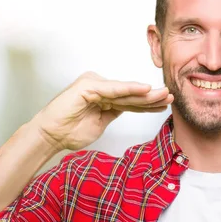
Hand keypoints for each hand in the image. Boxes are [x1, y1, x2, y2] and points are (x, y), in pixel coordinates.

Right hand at [30, 71, 172, 150]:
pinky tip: (145, 89)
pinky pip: (113, 89)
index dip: (148, 103)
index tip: (164, 105)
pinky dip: (129, 89)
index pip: (130, 100)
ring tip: (163, 95)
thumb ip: (114, 113)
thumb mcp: (101, 123)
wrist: (50, 136)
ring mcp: (93, 84)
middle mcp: (99, 87)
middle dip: (151, 97)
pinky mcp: (87, 86)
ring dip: (145, 94)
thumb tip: (131, 108)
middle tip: (170, 97)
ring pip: (124, 92)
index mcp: (103, 96)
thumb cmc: (70, 131)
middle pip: (130, 95)